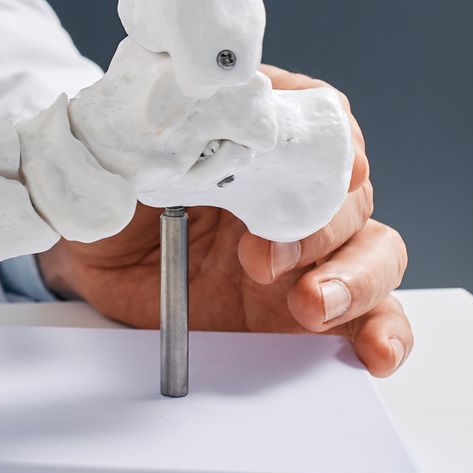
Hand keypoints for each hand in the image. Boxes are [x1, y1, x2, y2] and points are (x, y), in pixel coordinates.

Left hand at [38, 66, 410, 375]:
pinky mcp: (310, 305)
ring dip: (355, 278)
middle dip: (319, 225)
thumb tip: (161, 140)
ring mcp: (310, 249)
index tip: (333, 166)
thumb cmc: (110, 192)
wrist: (90, 257)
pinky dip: (383, 333)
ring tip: (310, 305)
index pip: (321, 120)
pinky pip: (369, 318)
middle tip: (264, 256)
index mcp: (256, 138)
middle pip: (350, 193)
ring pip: (376, 251)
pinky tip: (374, 352)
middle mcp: (294, 189)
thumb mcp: (115, 157)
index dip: (333, 141)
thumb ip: (144, 143)